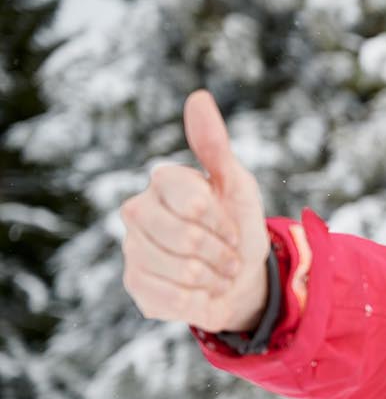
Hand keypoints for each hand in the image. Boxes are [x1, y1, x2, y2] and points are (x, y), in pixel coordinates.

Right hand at [120, 90, 270, 331]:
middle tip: (231, 256)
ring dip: (215, 278)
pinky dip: (201, 300)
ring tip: (219, 274)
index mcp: (163, 183)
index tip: (232, 227)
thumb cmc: (237, 225)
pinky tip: (202, 292)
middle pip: (185, 238)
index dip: (221, 220)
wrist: (240, 278)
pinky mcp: (135, 285)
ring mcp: (133, 249)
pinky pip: (173, 299)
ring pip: (180, 270)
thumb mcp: (237, 185)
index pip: (190, 199)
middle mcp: (138, 212)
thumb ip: (215, 146)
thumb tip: (198, 98)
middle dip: (222, 253)